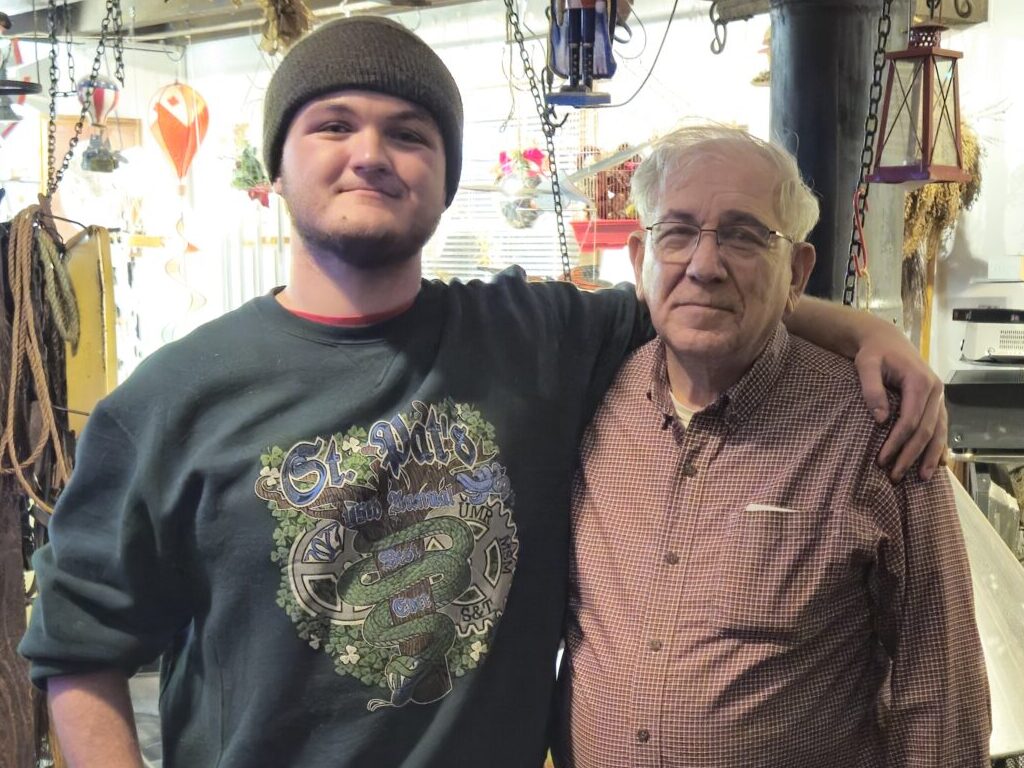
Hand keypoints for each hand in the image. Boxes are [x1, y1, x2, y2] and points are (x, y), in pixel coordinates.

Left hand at [855, 338, 946, 481]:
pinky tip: (937, 464)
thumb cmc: (873, 353)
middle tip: (895, 476)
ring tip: (920, 478)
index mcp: (920, 382)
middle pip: (926, 431)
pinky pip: (942, 427)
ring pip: (938, 432)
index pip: (910, 420)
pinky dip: (939, 446)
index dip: (897, 443)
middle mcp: (935, 391)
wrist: (885, 340)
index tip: (882, 461)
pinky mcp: (936, 402)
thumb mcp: (866, 365)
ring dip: (929, 456)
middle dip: (911, 455)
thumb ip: (872, 390)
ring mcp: (938, 397)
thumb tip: (880, 419)